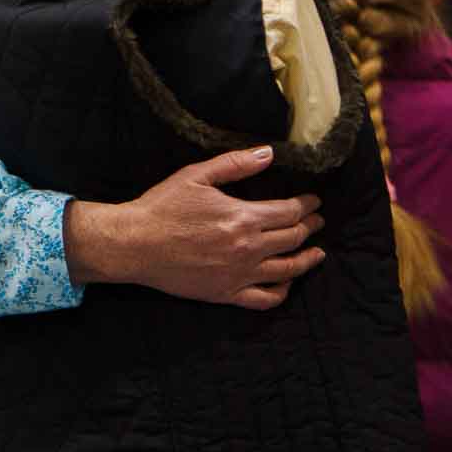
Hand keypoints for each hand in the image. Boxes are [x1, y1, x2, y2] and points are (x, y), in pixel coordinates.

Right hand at [67, 146, 325, 310]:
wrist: (134, 245)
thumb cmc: (162, 207)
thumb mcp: (196, 176)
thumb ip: (235, 164)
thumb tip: (268, 153)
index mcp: (243, 218)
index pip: (289, 212)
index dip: (306, 205)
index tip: (314, 201)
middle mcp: (248, 248)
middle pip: (293, 238)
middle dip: (310, 227)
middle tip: (317, 221)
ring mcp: (239, 274)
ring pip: (288, 269)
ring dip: (307, 259)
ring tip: (317, 252)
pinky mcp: (226, 293)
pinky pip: (265, 298)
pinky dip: (283, 290)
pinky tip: (287, 281)